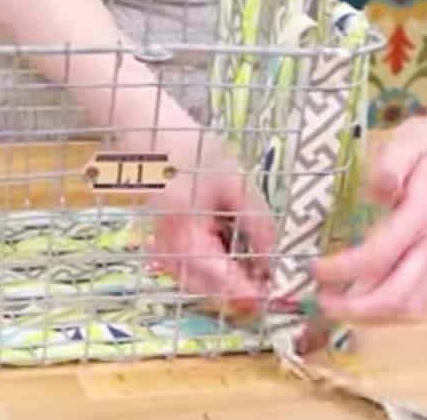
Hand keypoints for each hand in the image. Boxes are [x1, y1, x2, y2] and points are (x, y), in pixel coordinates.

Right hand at [145, 131, 275, 317]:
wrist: (155, 132)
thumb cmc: (196, 151)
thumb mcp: (237, 183)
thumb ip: (257, 225)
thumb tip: (271, 263)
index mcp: (185, 233)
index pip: (218, 277)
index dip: (247, 291)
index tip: (271, 295)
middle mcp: (168, 249)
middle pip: (206, 289)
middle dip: (237, 292)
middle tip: (268, 283)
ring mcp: (162, 250)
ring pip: (197, 284)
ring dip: (225, 284)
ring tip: (253, 269)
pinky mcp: (163, 246)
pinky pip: (188, 272)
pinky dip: (211, 273)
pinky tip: (230, 256)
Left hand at [310, 100, 426, 322]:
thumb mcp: (408, 138)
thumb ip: (389, 164)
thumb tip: (373, 192)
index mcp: (424, 212)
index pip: (380, 255)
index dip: (344, 269)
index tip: (314, 267)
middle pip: (399, 297)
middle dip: (356, 309)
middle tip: (320, 301)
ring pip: (413, 306)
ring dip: (374, 316)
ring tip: (339, 306)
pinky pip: (422, 300)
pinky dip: (392, 311)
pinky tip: (365, 300)